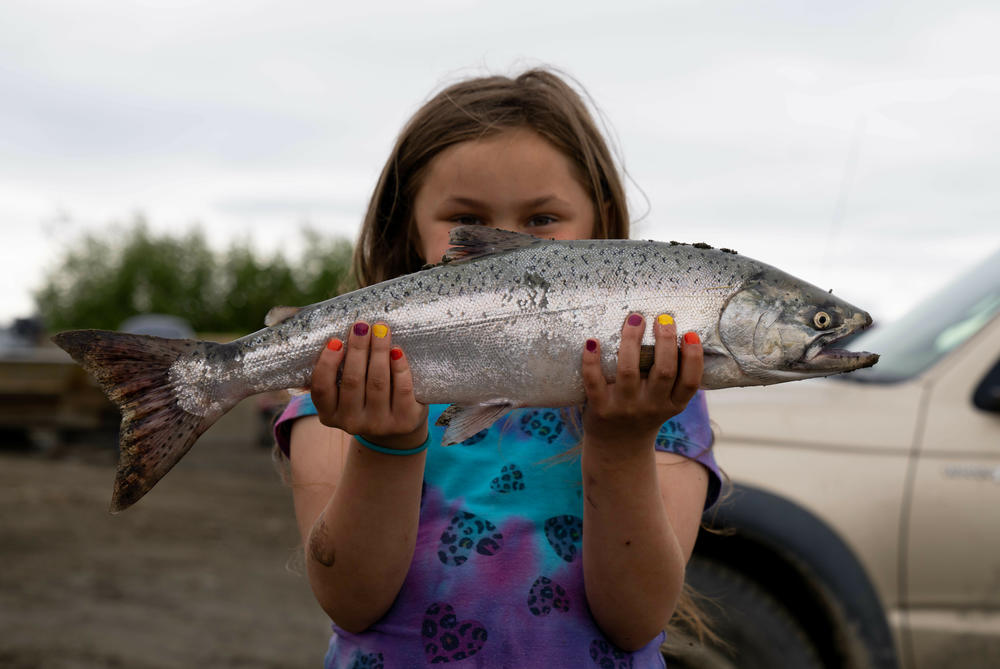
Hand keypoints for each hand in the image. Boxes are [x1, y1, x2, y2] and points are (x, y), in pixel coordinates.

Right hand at [310, 321, 427, 449]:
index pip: (322, 389)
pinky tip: (397, 350)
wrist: (398, 424)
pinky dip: (400, 367)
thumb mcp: (344, 393)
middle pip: (353, 381)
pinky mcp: (403, 421)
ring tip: (381, 329)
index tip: (335, 340)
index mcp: (330, 414)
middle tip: (362, 325)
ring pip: (378, 382)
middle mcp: (352, 422)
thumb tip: (332, 338)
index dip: (327, 364)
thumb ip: (336, 372)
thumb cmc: (366, 398)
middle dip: (358, 349)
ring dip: (379, 351)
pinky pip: (401, 389)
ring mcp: (378, 424)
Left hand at [580, 313, 702, 450]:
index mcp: (672, 404)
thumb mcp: (666, 402)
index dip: (694, 358)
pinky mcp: (600, 408)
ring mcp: (624, 408)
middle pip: (663, 372)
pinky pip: (594, 381)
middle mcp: (651, 406)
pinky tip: (593, 341)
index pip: (690, 383)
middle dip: (665, 341)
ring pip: (629, 371)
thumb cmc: (644, 412)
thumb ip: (672, 376)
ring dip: (631, 341)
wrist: (617, 447)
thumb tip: (674, 328)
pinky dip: (591, 361)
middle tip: (663, 318)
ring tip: (634, 319)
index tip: (690, 334)